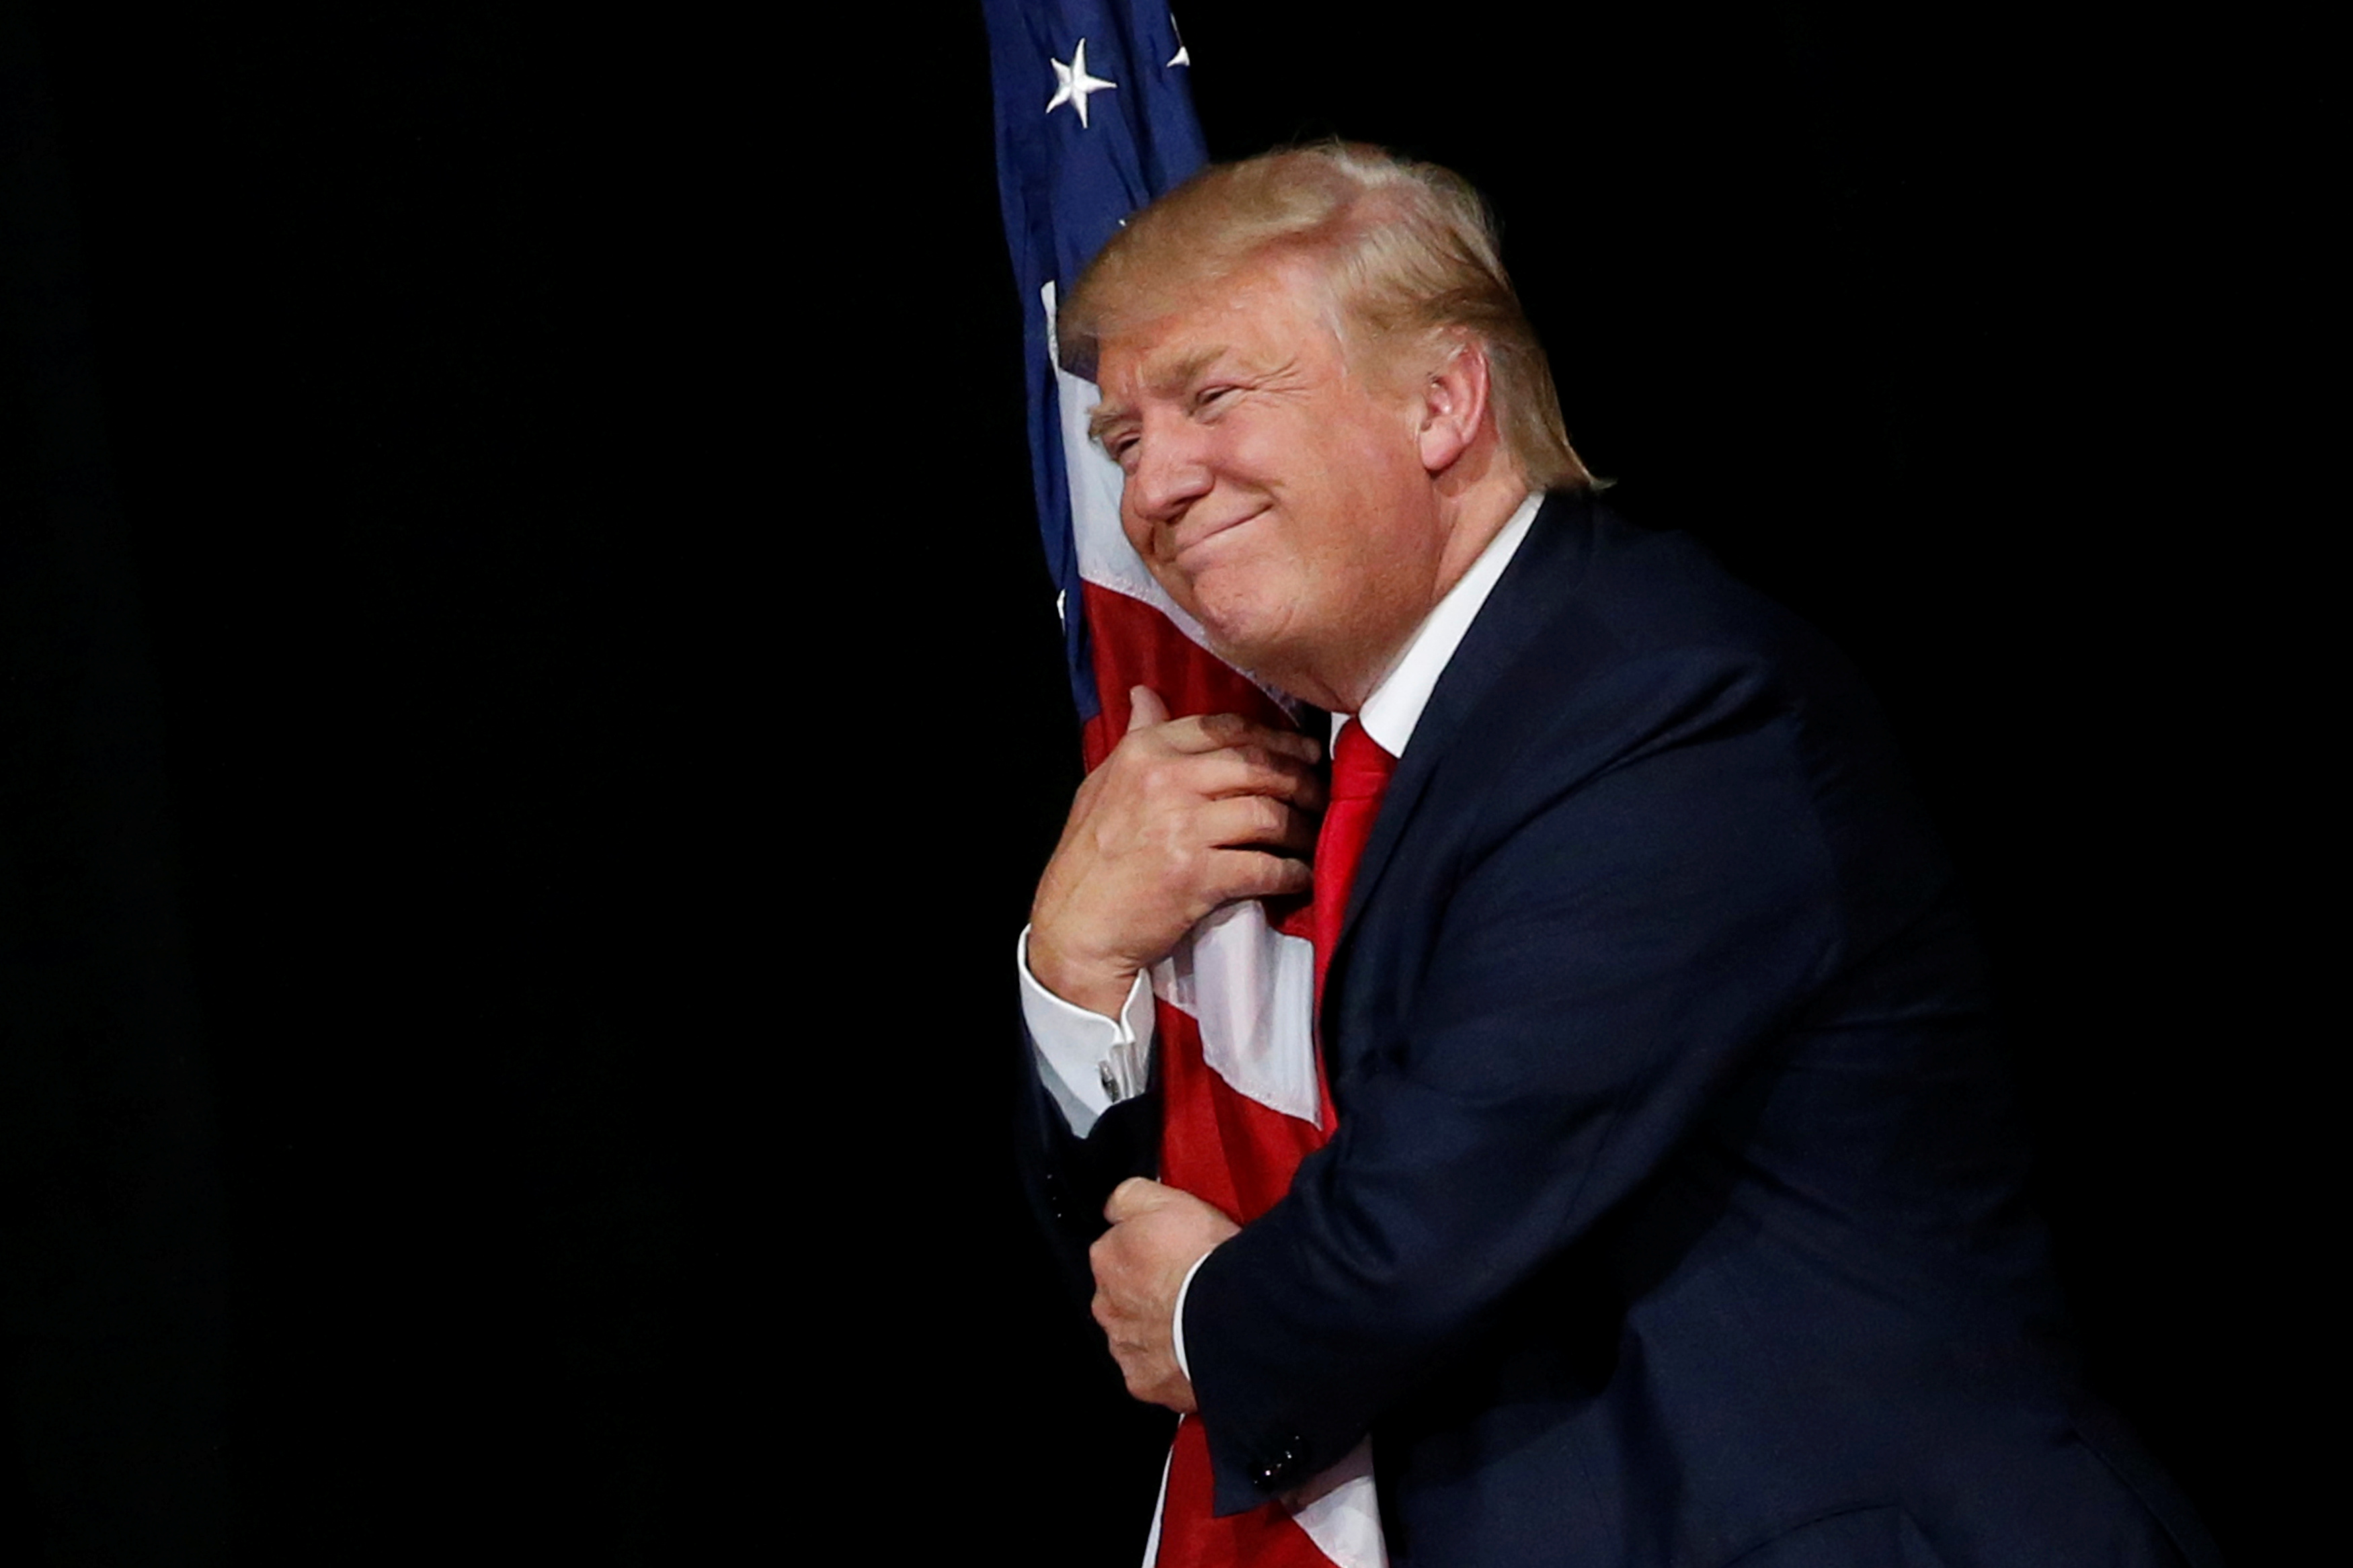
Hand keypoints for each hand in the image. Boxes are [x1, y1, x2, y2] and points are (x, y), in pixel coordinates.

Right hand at [1030, 686, 1323, 1015]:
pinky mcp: (1198, 876)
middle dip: (1299, 778)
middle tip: (1320, 792)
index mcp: (1144, 753)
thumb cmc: (1089, 857)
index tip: (1301, 750)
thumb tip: (1145, 694)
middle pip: (1256, 765)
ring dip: (1302, 827)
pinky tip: (1301, 874)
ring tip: (1313, 834)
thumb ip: (1135, 737)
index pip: (1225, 728)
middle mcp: (1166, 781)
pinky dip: (1292, 872)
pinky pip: (1264, 867)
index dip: (1274, 737)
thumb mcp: (1102, 784)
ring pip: (1269, 813)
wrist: (1075, 927)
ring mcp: (1183, 828)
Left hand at [1090, 1178, 1240, 1411]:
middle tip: (1187, 1288)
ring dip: (1157, 1329)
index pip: (1116, 1251)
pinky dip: (1168, 1364)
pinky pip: (1153, 1371)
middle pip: (1122, 1296)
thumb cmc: (1202, 1258)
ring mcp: (1124, 1346)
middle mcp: (1106, 1305)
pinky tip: (1192, 1350)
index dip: (1147, 1251)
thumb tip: (1113, 1207)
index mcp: (1106, 1259)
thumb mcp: (1167, 1199)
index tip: (1172, 1254)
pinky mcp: (1144, 1381)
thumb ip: (1129, 1197)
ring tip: (1194, 1321)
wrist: (1230, 1316)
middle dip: (1147, 1293)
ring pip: (1135, 1335)